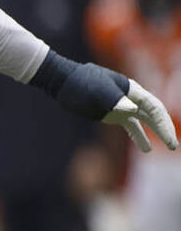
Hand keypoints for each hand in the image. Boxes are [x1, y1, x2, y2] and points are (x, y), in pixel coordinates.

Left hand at [48, 57, 177, 151]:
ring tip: (169, 146)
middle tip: (173, 146)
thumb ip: (114, 100)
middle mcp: (129, 97)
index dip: (163, 123)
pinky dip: (138, 136)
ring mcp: (121, 105)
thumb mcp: (95, 91)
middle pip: (153, 114)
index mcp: (130, 89)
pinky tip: (145, 149)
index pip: (154, 107)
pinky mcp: (112, 113)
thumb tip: (133, 109)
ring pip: (145, 120)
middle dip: (164, 129)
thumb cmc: (79, 83)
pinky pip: (131, 125)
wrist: (61, 82)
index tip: (169, 139)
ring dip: (156, 132)